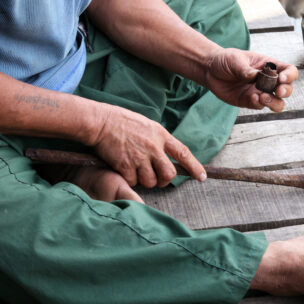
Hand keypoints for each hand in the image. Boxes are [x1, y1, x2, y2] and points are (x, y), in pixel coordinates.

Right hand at [87, 104, 205, 188]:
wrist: (102, 122)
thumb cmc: (122, 122)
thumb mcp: (147, 126)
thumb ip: (158, 140)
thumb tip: (165, 156)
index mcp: (160, 135)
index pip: (183, 153)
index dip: (194, 166)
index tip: (202, 177)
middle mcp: (153, 147)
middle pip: (169, 174)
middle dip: (163, 180)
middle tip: (155, 178)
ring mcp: (140, 157)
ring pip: (150, 182)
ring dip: (144, 180)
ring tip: (134, 168)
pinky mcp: (126, 165)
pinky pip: (133, 182)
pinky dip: (129, 179)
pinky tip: (123, 168)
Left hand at [204, 48, 297, 111]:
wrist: (210, 70)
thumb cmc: (226, 60)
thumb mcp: (236, 60)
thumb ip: (246, 69)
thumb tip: (255, 77)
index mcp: (269, 66)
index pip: (289, 71)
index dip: (290, 75)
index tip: (281, 78)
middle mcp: (268, 80)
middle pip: (287, 89)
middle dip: (286, 91)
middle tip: (277, 91)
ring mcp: (260, 92)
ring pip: (277, 103)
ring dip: (274, 102)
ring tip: (263, 97)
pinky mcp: (250, 102)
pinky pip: (260, 106)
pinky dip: (259, 104)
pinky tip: (252, 98)